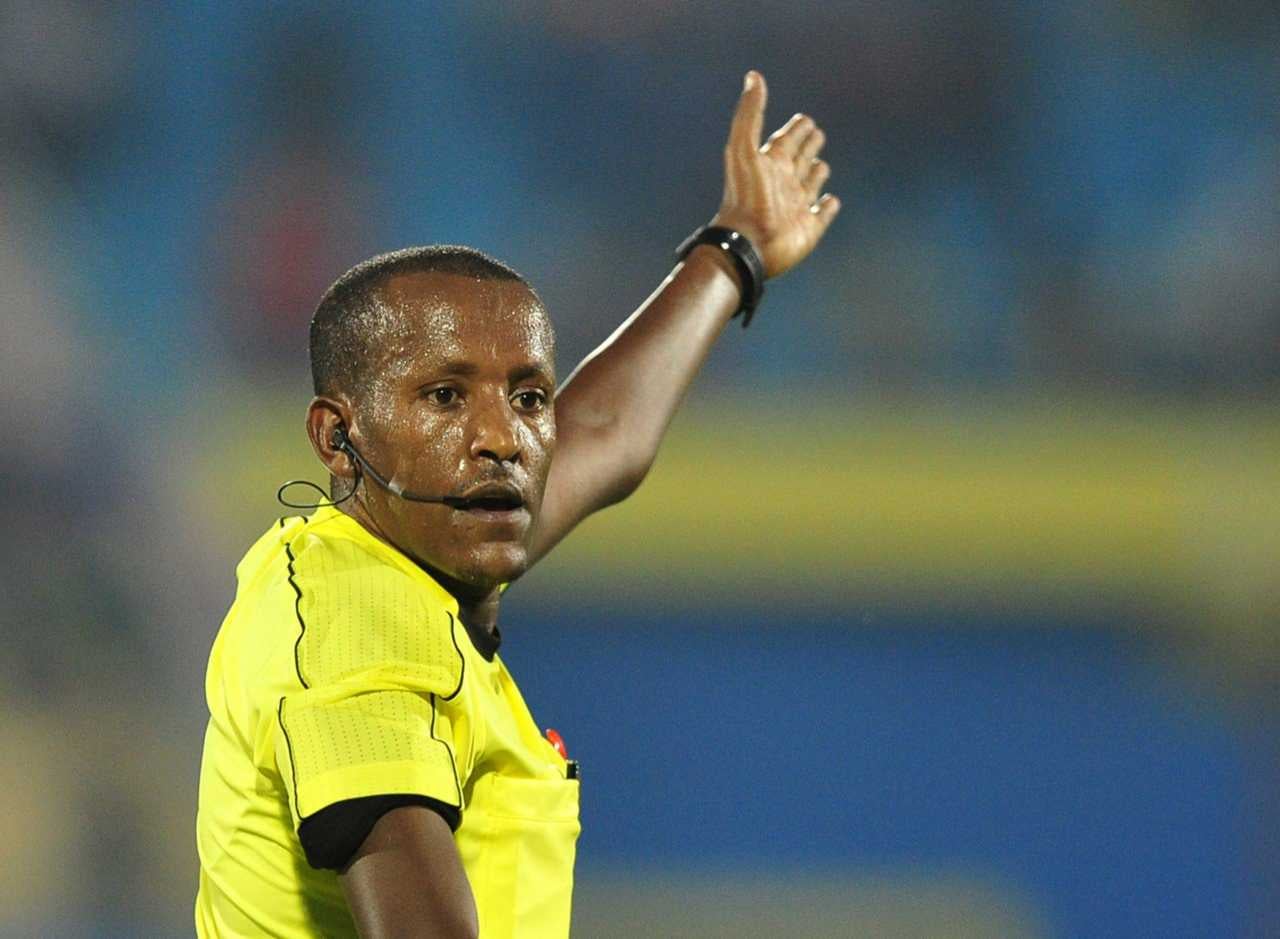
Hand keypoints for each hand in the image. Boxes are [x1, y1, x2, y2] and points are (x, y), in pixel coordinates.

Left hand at [712, 70, 839, 278]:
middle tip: (816, 132)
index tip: (804, 118)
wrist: (748, 242)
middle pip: (798, 159)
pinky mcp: (808, 229)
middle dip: (807, 145)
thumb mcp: (744, 148)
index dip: (795, 129)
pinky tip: (830, 201)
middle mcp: (784, 184)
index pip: (785, 140)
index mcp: (769, 164)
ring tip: (821, 164)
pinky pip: (821, 215)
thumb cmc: (746, 195)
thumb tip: (753, 76)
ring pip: (810, 185)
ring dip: (816, 173)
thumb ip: (750, 113)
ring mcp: (796, 207)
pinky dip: (827, 207)